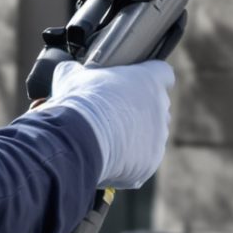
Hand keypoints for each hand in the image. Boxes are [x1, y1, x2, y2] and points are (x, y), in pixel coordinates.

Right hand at [47, 59, 173, 189]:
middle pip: (157, 106)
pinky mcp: (150, 162)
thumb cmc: (79, 103)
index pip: (163, 73)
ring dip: (136, 136)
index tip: (136, 83)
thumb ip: (77, 69)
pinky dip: (129, 161)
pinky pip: (143, 160)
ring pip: (152, 135)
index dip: (149, 77)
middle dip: (140, 110)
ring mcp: (158, 137)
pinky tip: (108, 157)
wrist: (79, 141)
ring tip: (108, 138)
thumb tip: (69, 69)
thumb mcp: (72, 76)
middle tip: (114, 113)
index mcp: (149, 80)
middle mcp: (161, 108)